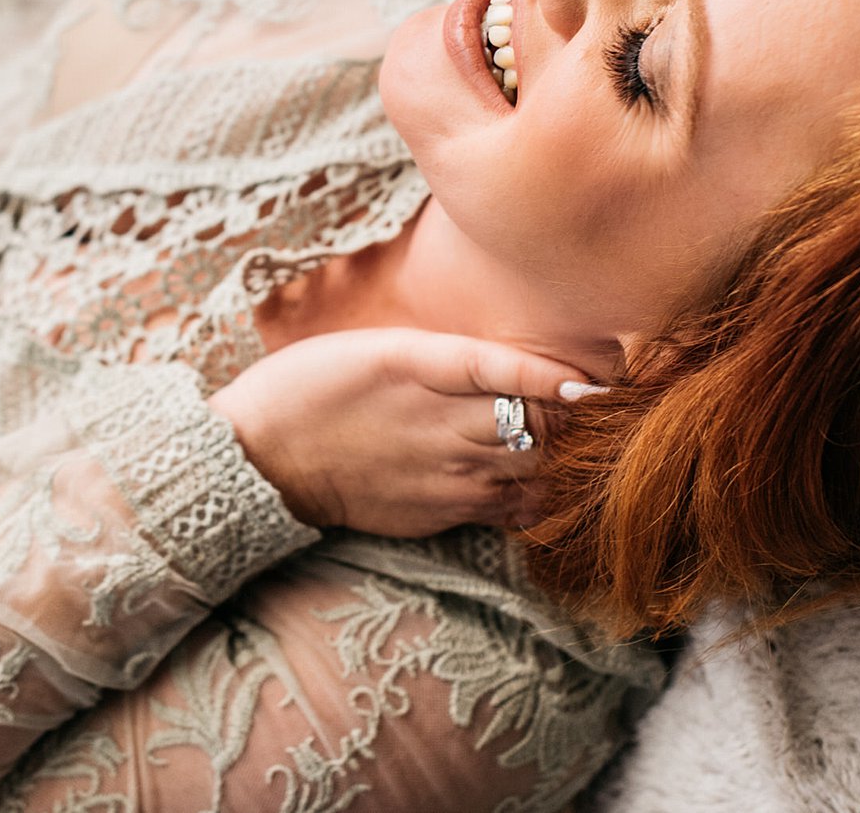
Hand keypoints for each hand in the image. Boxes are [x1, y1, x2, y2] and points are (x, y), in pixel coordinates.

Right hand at [206, 327, 604, 537]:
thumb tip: (517, 365)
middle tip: (594, 408)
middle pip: (535, 422)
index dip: (554, 375)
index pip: (505, 369)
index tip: (594, 377)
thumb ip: (447, 356)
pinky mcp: (441, 511)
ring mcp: (444, 473)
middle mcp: (439, 421)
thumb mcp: (378, 348)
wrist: (264, 457)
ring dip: (559, 454)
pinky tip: (536, 477)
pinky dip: (534, 490)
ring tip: (576, 442)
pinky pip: (511, 504)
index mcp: (418, 365)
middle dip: (570, 416)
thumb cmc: (313, 386)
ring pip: (532, 466)